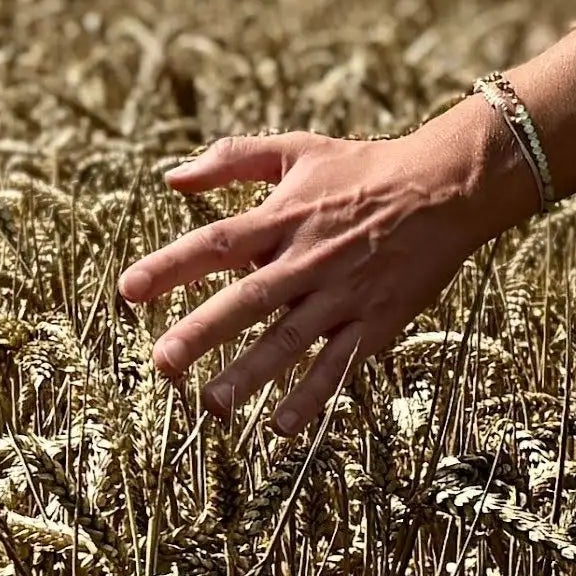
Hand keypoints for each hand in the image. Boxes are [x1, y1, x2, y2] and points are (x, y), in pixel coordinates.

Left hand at [116, 97, 533, 433]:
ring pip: (292, 338)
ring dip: (252, 373)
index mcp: (285, 216)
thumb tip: (170, 177)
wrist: (446, 188)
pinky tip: (284, 425)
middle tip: (163, 363)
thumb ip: (232, 159)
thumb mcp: (297, 149)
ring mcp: (344, 293)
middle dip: (204, 331)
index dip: (172, 265)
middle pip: (250, 297)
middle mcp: (309, 258)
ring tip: (214, 406)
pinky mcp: (376, 321)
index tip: (129, 290)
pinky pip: (341, 364)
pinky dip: (314, 395)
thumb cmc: (365, 168)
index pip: (218, 242)